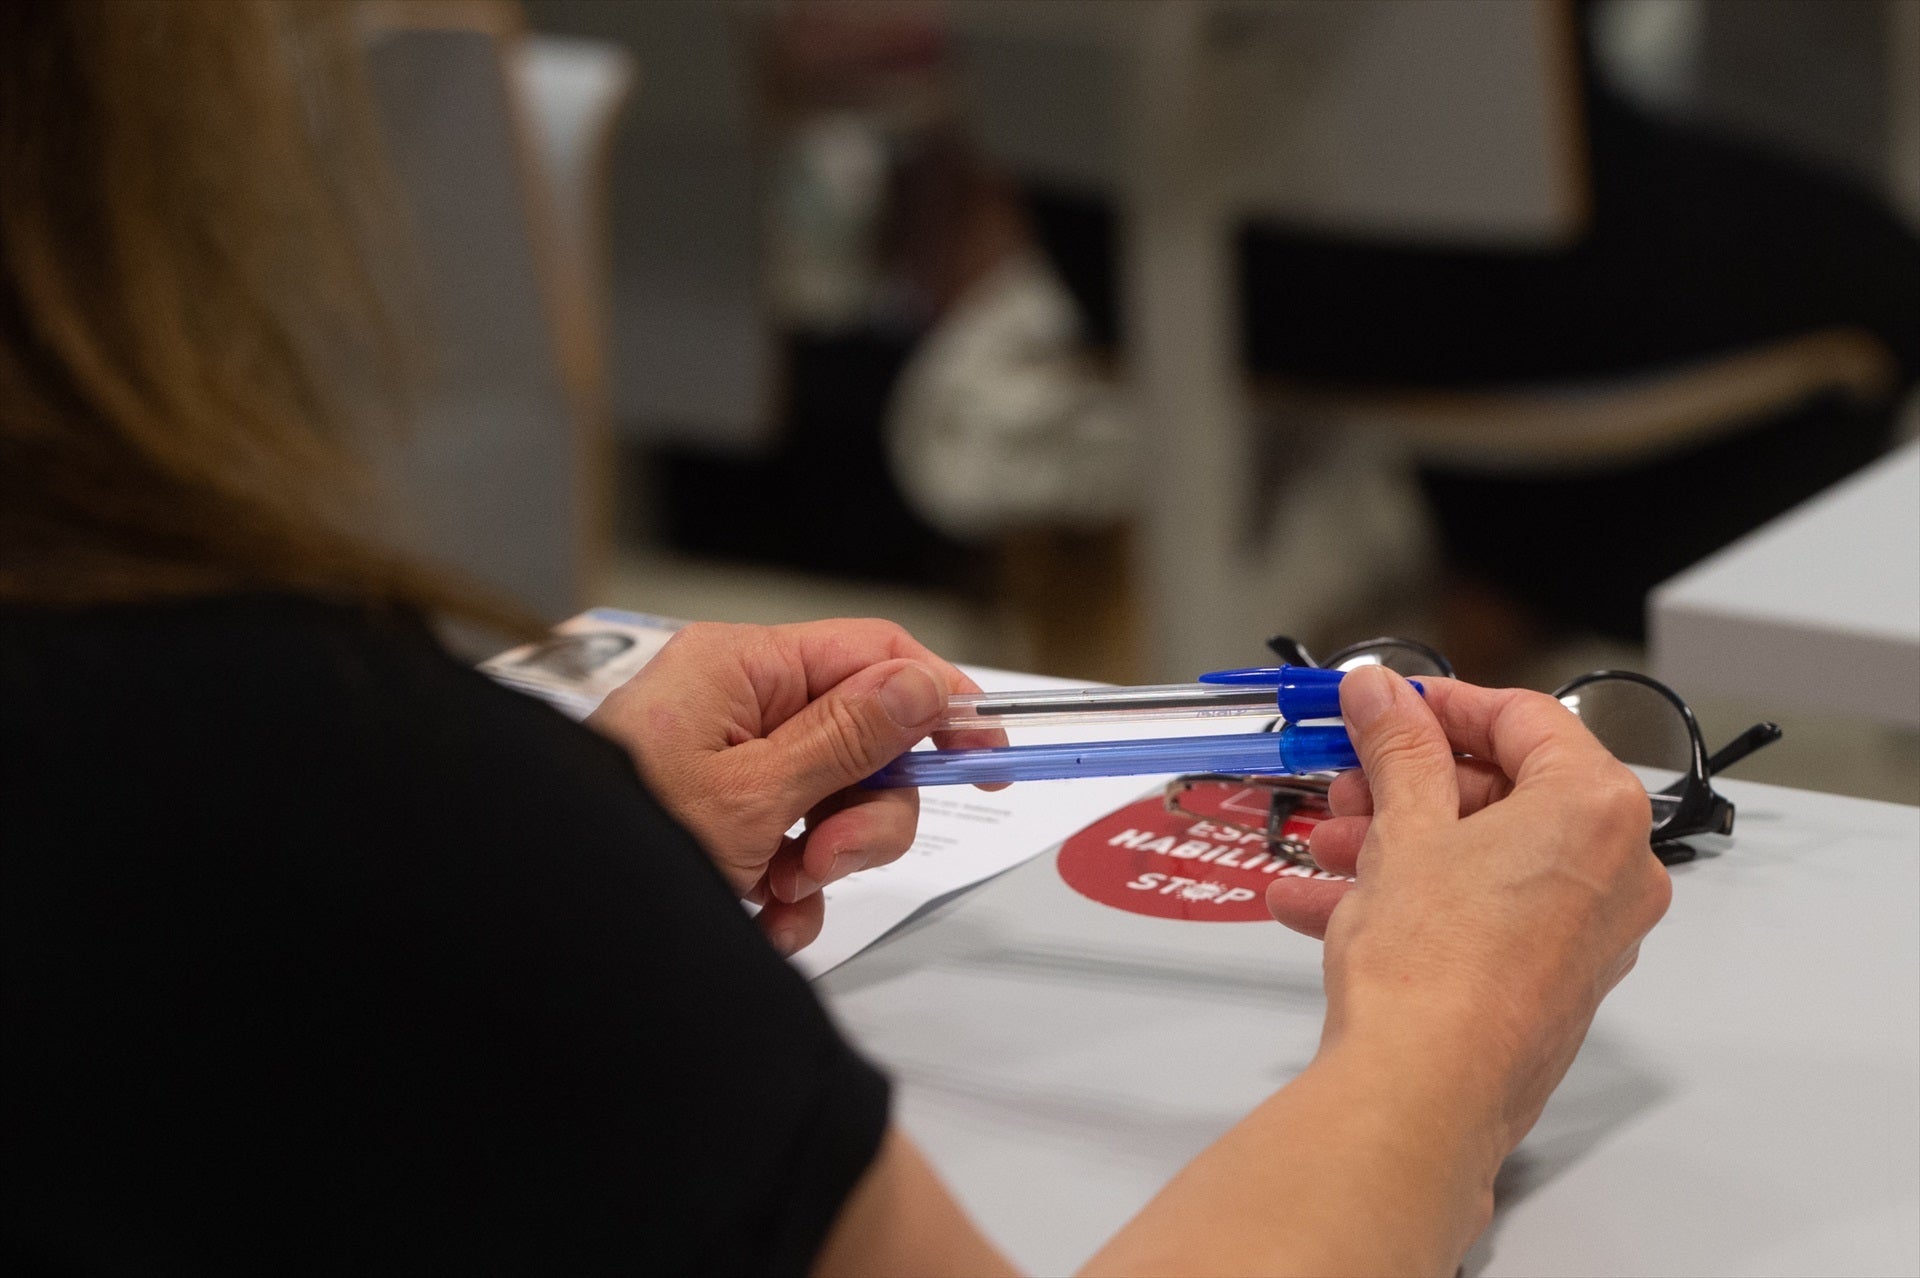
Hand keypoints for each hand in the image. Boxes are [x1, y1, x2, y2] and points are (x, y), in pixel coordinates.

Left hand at [586, 620, 1003, 955]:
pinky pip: (797, 844)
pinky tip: (763, 918)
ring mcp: (732, 763)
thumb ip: (846, 739)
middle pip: (865, 740)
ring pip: (837, 802)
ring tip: (778, 894)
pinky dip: (792, 891)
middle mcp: (740, 704)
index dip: (937, 700)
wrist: (547, 913)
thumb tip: (921, 686)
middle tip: (829, 858)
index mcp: (743, 667)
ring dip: (828, 860)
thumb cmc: (624, 837)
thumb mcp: (752, 795)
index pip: (874, 654)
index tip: (985, 753)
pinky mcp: (726, 817)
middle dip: (866, 813)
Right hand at [1267, 666, 1671, 1152]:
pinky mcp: (1547, 983)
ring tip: (1323, 847)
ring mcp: (1583, 933)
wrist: (1423, 1092)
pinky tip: (1321, 904)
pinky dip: (1411, 898)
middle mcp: (1612, 871)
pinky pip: (1480, 913)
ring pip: (1484, 857)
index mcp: (1595, 810)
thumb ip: (1397, 745)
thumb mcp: (1404, 825)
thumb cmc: (1432, 963)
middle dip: (1408, 783)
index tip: (1387, 705)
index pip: (1523, 720)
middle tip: (1346, 780)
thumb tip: (1382, 691)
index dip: (1443, 704)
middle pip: (1504, 791)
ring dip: (1395, 842)